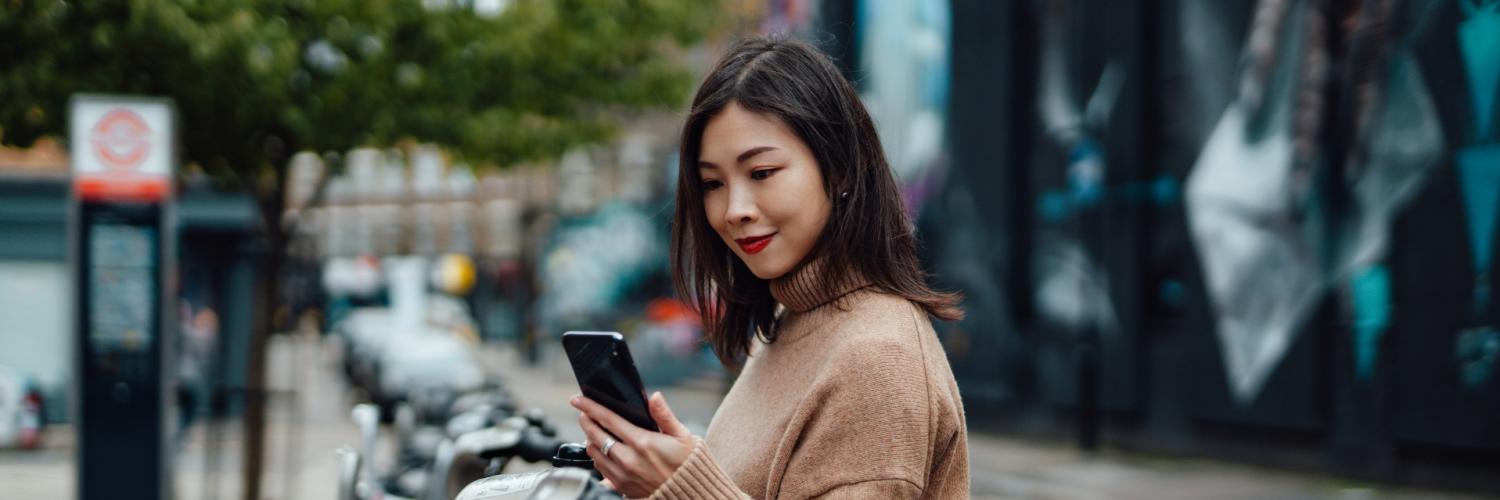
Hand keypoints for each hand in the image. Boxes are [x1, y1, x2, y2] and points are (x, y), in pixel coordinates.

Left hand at [571, 392, 696, 497]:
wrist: (690, 494)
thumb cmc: (688, 464)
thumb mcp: (683, 436)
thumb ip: (664, 415)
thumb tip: (655, 397)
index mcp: (643, 442)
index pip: (608, 419)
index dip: (590, 407)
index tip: (578, 399)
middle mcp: (629, 459)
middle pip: (595, 435)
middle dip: (585, 420)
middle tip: (583, 412)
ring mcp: (623, 474)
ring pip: (594, 453)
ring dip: (590, 439)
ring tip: (593, 430)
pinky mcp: (621, 486)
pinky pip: (600, 468)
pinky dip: (597, 456)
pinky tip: (603, 449)